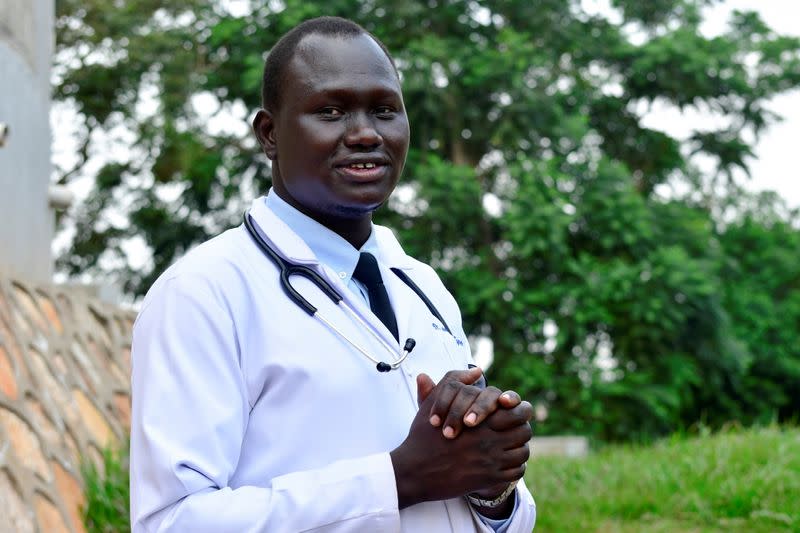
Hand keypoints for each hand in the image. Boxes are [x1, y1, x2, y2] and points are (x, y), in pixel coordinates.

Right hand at [390, 375, 531, 508]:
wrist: (415, 471)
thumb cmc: (423, 436)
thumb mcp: (433, 403)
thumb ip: (453, 381)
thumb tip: (477, 371)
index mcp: (480, 419)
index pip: (517, 411)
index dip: (519, 409)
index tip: (512, 410)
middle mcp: (489, 439)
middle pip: (524, 431)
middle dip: (520, 428)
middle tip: (513, 429)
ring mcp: (491, 461)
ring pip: (522, 451)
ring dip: (518, 447)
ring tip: (510, 446)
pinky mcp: (490, 479)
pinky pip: (516, 471)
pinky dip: (515, 466)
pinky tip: (505, 462)